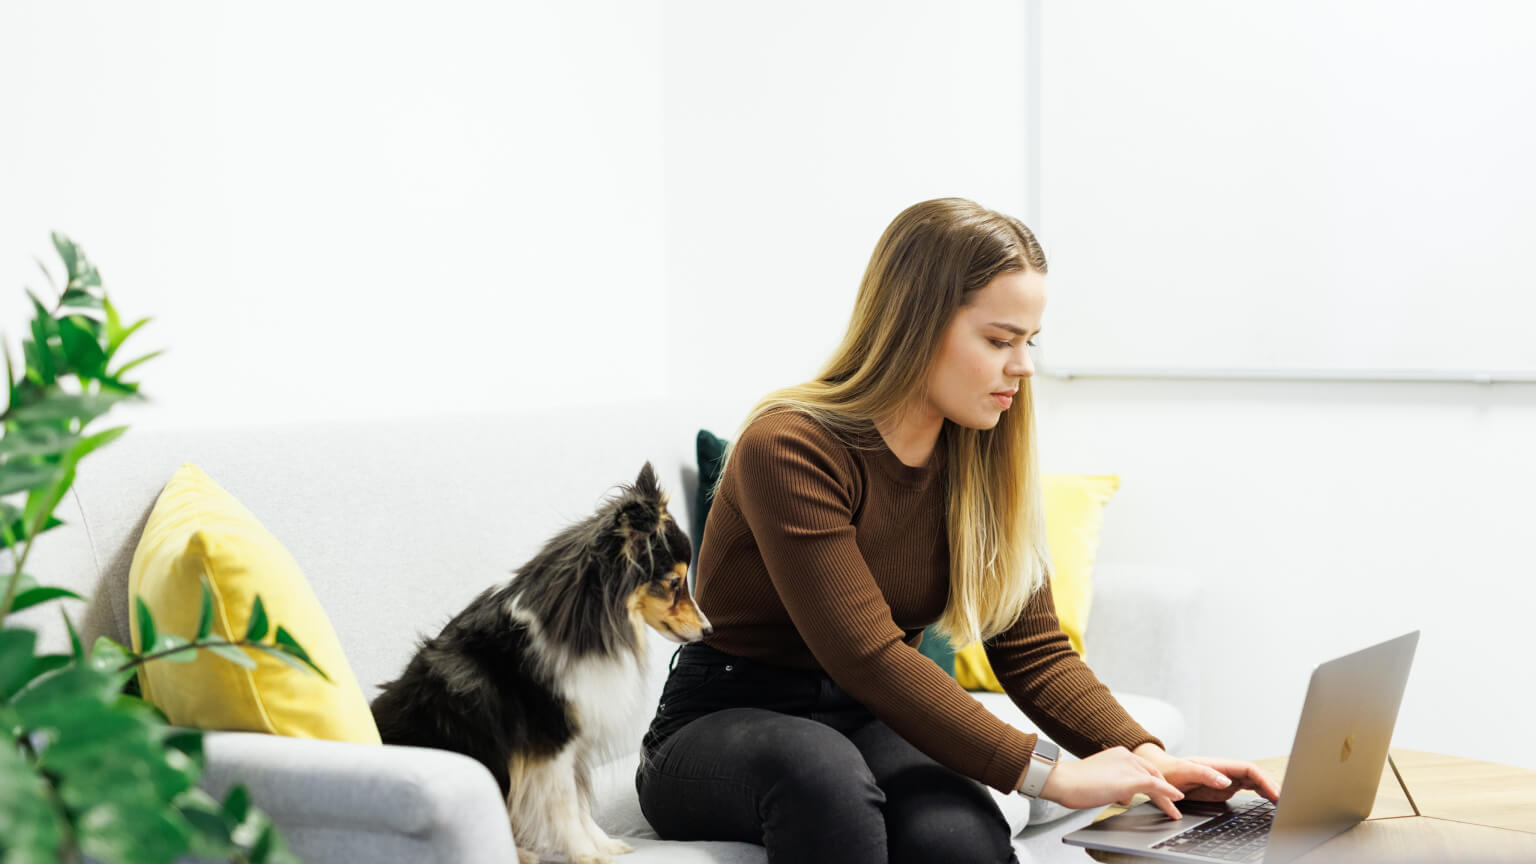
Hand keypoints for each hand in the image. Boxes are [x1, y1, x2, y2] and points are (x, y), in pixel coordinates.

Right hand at [1036, 746, 1187, 819]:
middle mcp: (1126, 756)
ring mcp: (1129, 766)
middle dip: (1164, 788)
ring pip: (1156, 781)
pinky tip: (1176, 799)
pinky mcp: (1131, 779)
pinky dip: (1168, 793)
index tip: (1159, 790)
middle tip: (1172, 801)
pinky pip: (1156, 786)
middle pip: (1153, 772)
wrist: (1063, 780)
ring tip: (1174, 810)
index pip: (1142, 767)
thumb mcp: (1099, 778)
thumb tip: (1125, 795)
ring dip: (1167, 796)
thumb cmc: (1074, 782)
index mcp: (1118, 753)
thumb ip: (1115, 783)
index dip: (1153, 780)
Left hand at [1134, 743, 1282, 803]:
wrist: (1160, 773)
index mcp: (1219, 764)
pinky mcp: (1225, 787)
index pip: (1249, 769)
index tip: (1275, 792)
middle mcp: (1226, 770)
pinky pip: (1249, 788)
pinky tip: (1269, 801)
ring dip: (1269, 790)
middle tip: (1286, 801)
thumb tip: (1227, 781)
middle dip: (1272, 786)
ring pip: (1255, 782)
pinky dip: (1261, 794)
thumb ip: (1205, 775)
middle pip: (1256, 776)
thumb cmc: (1169, 771)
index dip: (1264, 780)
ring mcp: (1227, 778)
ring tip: (1282, 802)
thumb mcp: (1183, 772)